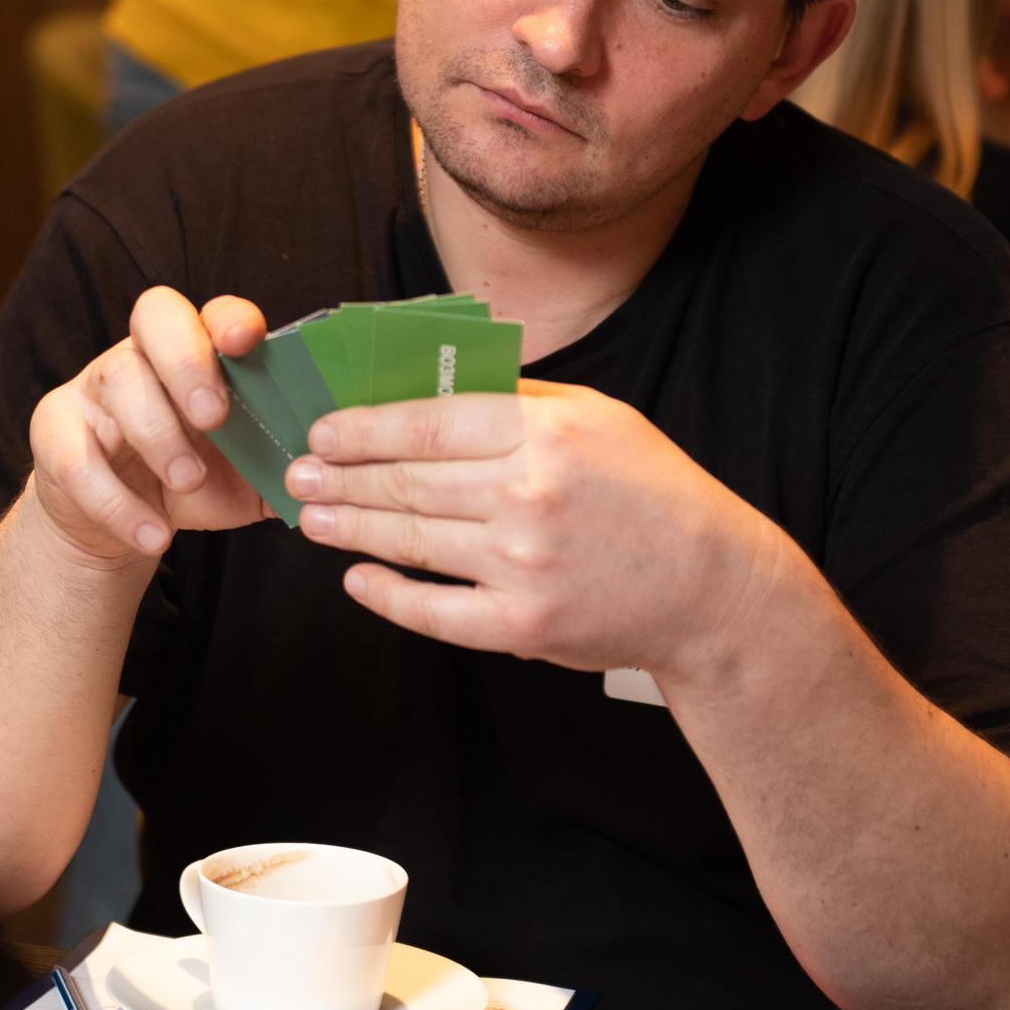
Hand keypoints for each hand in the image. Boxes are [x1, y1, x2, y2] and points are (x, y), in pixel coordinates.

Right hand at [27, 289, 273, 567]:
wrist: (130, 528)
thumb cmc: (199, 484)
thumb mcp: (247, 474)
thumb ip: (286, 462)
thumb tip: (336, 463)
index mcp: (196, 353)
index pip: (209, 312)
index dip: (229, 320)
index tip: (250, 343)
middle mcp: (141, 354)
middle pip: (155, 319)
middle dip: (188, 362)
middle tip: (215, 417)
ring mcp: (93, 388)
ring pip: (118, 382)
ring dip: (158, 436)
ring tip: (188, 484)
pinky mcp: (56, 434)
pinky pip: (77, 458)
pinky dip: (118, 504)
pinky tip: (154, 534)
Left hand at [284, 380, 798, 679]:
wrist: (711, 586)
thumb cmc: (654, 493)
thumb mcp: (600, 418)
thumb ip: (521, 399)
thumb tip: (432, 386)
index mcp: (547, 433)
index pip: (429, 424)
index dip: (364, 427)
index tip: (324, 429)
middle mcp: (529, 496)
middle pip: (408, 481)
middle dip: (341, 475)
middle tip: (298, 471)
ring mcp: (522, 564)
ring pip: (410, 540)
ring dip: (350, 526)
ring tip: (312, 516)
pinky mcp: (523, 624)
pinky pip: (434, 610)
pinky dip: (387, 594)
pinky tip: (358, 578)